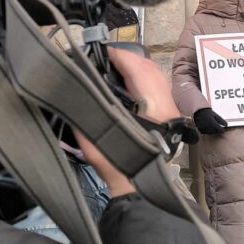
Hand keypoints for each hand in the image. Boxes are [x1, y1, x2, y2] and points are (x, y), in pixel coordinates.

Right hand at [73, 46, 179, 196]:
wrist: (141, 192)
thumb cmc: (119, 169)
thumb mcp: (94, 142)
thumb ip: (85, 113)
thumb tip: (73, 90)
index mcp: (152, 107)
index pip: (137, 68)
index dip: (118, 56)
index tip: (101, 52)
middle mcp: (165, 104)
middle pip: (149, 68)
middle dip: (127, 59)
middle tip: (104, 58)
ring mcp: (170, 110)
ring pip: (155, 77)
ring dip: (135, 69)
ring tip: (113, 69)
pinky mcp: (168, 116)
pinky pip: (156, 88)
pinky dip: (141, 81)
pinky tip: (126, 86)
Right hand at [193, 107, 228, 134]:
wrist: (196, 111)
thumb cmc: (206, 112)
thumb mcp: (215, 114)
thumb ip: (221, 120)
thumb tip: (226, 125)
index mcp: (212, 123)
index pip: (220, 130)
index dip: (222, 129)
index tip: (222, 129)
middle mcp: (208, 127)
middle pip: (215, 132)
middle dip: (216, 129)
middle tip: (214, 123)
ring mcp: (204, 129)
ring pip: (211, 132)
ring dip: (212, 130)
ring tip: (210, 123)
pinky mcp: (200, 130)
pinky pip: (206, 132)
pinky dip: (207, 130)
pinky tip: (206, 125)